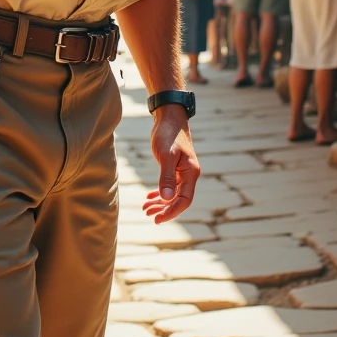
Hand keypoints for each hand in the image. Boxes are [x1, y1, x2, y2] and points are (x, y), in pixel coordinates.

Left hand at [141, 107, 199, 223]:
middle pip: (178, 199)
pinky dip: (160, 193)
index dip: (172, 212)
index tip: (158, 219)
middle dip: (164, 209)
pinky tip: (150, 197)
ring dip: (160, 203)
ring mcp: (183, 172)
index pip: (184, 200)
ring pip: (173, 194)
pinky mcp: (175, 167)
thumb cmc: (168, 133)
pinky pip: (170, 185)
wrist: (169, 117)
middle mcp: (189, 174)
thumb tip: (166, 199)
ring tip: (145, 209)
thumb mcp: (166, 155)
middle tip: (148, 215)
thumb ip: (167, 177)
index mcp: (191, 173)